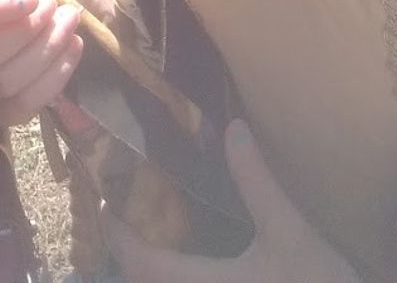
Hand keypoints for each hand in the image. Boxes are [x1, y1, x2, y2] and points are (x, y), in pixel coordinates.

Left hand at [104, 122, 361, 282]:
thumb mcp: (289, 232)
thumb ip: (257, 182)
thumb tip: (234, 129)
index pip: (142, 263)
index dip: (118, 236)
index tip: (106, 205)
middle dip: (131, 255)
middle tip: (129, 216)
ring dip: (153, 270)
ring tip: (156, 237)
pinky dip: (176, 278)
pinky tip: (192, 262)